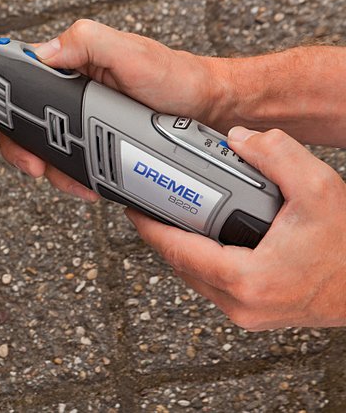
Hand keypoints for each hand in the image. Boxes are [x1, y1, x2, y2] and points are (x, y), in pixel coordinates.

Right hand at [0, 20, 219, 200]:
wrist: (208, 113)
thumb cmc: (173, 75)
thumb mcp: (129, 51)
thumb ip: (85, 44)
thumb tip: (40, 54)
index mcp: (67, 64)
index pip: (14, 73)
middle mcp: (68, 93)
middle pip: (18, 121)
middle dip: (17, 147)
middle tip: (32, 164)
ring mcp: (80, 123)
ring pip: (41, 150)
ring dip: (49, 169)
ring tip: (73, 180)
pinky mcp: (95, 147)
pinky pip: (69, 167)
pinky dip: (72, 180)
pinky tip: (88, 185)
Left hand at [127, 126, 345, 329]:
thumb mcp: (319, 190)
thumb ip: (277, 155)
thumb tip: (238, 138)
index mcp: (246, 279)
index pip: (177, 251)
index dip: (149, 227)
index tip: (132, 208)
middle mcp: (240, 304)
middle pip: (180, 265)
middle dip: (163, 234)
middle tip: (153, 205)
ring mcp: (246, 314)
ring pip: (195, 278)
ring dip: (183, 248)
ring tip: (175, 218)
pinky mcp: (254, 313)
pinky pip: (214, 284)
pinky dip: (204, 260)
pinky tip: (206, 238)